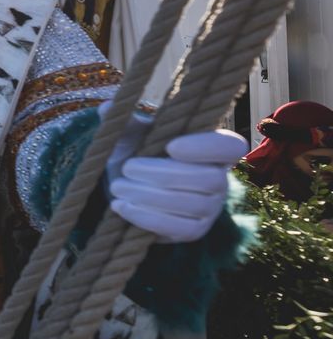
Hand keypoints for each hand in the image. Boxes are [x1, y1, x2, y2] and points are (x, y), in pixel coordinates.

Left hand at [109, 129, 246, 243]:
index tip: (171, 146)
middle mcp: (220, 178)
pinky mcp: (194, 230)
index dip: (206, 147)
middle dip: (164, 174)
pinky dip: (147, 217)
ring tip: (118, 187)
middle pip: (209, 179)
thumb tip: (107, 108)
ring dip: (149, 196)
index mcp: (212, 148)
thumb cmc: (136, 152)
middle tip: (127, 168)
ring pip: (191, 204)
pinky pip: (180, 229)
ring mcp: (210, 208)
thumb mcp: (130, 134)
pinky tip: (121, 206)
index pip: (231, 146)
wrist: (128, 186)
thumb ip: (123, 120)